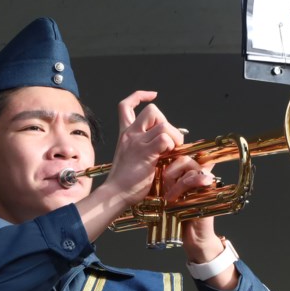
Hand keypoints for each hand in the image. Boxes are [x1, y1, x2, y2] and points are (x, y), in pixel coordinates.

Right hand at [101, 91, 185, 206]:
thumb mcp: (132, 158)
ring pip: (163, 124)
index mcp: (125, 134)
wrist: (116, 194)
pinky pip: (165, 139)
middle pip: (152, 110)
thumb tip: (166, 143)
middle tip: (167, 139)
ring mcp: (137, 143)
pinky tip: (168, 156)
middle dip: (165, 121)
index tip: (152, 95)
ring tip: (172, 150)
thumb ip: (144, 146)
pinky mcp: (145, 154)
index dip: (140, 96)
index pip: (126, 105)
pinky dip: (172, 145)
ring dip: (174, 136)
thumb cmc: (126, 182)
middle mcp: (130, 135)